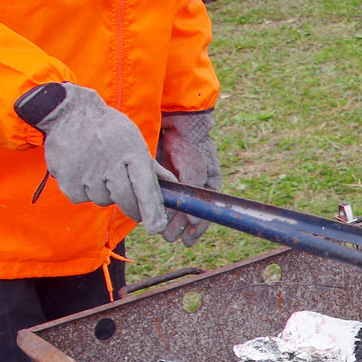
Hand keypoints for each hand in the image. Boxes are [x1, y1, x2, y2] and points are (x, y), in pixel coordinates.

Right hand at [36, 84, 173, 236]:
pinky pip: (80, 198)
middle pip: (125, 200)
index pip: (145, 187)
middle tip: (131, 202)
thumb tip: (173, 186)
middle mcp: (110, 163)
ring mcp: (86, 171)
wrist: (69, 112)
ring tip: (99, 171)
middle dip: (131, 206)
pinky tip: (82, 171)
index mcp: (132, 152)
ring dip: (104, 193)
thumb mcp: (134, 140)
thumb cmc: (109, 129)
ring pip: (103, 200)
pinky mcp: (66, 178)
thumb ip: (152, 167)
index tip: (156, 227)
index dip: (151, 210)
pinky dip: (83, 190)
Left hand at [156, 109, 220, 244]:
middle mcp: (195, 188)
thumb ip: (193, 193)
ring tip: (161, 232)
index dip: (197, 229)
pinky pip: (163, 198)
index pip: (206, 213)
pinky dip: (159, 208)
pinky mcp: (164, 179)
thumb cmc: (191, 144)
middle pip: (189, 214)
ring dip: (169, 222)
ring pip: (175, 209)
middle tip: (169, 237)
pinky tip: (153, 215)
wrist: (176, 122)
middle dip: (179, 228)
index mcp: (209, 186)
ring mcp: (179, 184)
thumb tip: (193, 222)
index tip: (187, 240)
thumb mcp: (195, 168)